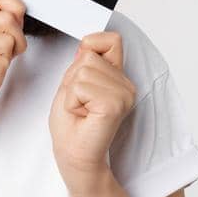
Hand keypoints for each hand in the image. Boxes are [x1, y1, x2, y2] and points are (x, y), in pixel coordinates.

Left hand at [48, 31, 137, 189]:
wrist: (74, 156)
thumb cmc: (72, 126)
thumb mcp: (71, 85)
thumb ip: (82, 63)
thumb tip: (87, 43)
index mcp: (118, 77)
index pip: (110, 40)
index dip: (90, 47)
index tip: (81, 77)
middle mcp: (126, 84)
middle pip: (88, 56)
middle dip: (72, 80)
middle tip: (78, 103)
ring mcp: (123, 94)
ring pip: (82, 70)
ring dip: (71, 92)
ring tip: (80, 110)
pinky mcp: (114, 104)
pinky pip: (80, 86)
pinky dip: (72, 101)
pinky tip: (82, 115)